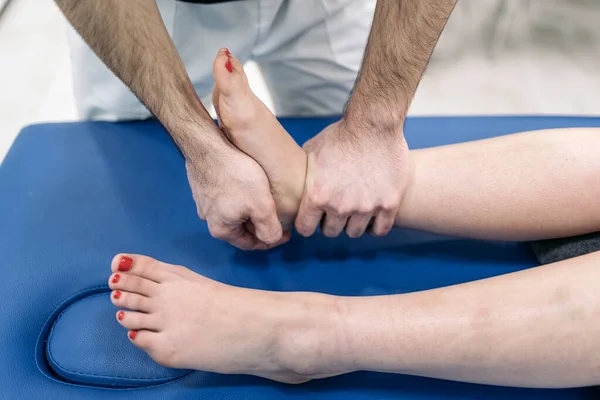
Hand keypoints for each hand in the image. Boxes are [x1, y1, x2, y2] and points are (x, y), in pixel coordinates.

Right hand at [185, 137, 287, 249]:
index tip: (286, 233)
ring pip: (233, 212)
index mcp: (222, 230)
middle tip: (278, 217)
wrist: (208, 145)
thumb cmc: (236, 176)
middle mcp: (209, 219)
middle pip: (241, 229)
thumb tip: (273, 239)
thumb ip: (269, 228)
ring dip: (249, 210)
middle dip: (259, 225)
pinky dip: (240, 196)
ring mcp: (204, 202)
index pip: (251, 244)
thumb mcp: (261, 206)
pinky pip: (226, 197)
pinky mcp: (203, 186)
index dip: (271, 240)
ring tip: (265, 200)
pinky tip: (248, 185)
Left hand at [295, 119, 409, 237]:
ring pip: (354, 232)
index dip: (308, 222)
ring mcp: (366, 207)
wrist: (374, 124)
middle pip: (330, 231)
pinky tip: (371, 215)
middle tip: (335, 209)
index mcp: (318, 196)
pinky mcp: (389, 204)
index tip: (313, 217)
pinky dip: (374, 225)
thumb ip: (303, 175)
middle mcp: (341, 206)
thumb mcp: (311, 153)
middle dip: (330, 221)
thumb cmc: (341, 135)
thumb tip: (292, 184)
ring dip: (351, 223)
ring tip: (353, 209)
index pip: (305, 228)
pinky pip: (379, 230)